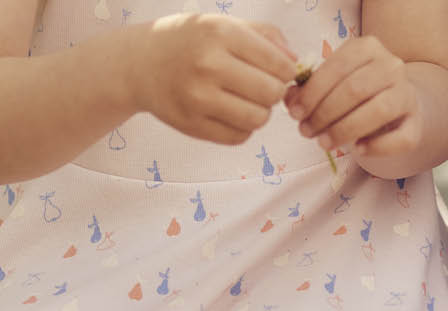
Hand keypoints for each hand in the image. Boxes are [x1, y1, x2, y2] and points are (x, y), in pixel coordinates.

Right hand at [130, 14, 296, 143]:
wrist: (139, 64)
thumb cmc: (190, 42)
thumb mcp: (222, 24)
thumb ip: (265, 36)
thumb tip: (296, 63)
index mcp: (219, 33)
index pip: (279, 64)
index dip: (286, 72)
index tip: (276, 71)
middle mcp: (209, 65)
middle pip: (272, 94)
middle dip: (273, 92)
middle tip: (259, 87)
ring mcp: (199, 98)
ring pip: (258, 119)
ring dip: (259, 112)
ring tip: (245, 100)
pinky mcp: (194, 125)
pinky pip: (240, 137)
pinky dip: (242, 128)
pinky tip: (229, 112)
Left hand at [284, 36, 421, 159]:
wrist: (399, 105)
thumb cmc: (360, 93)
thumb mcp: (335, 83)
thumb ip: (311, 89)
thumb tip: (289, 100)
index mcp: (369, 48)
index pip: (337, 68)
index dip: (313, 93)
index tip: (295, 113)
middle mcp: (392, 66)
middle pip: (354, 90)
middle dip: (324, 114)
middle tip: (306, 132)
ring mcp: (407, 95)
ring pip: (376, 112)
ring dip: (344, 131)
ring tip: (324, 143)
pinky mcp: (416, 124)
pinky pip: (398, 139)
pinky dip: (376, 146)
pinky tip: (358, 150)